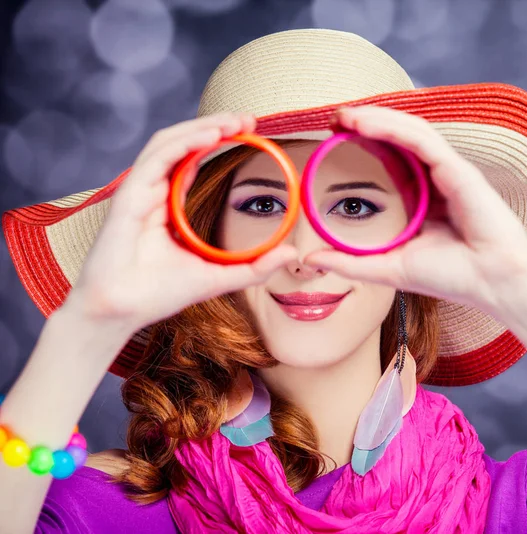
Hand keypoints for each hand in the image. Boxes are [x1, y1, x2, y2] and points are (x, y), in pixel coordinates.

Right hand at [67, 113, 297, 331]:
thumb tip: (293, 254)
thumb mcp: (219, 277)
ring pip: (170, 143)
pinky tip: (211, 134)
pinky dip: (185, 141)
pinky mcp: (129, 194)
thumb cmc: (160, 295)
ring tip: (234, 121)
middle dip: (216, 126)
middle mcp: (153, 193)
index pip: (193, 162)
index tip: (253, 134)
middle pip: (184, 145)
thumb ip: (255, 267)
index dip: (219, 143)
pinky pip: (158, 157)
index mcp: (168, 207)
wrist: (122, 311)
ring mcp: (140, 191)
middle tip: (249, 120)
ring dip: (202, 127)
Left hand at [305, 106, 526, 313]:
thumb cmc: (450, 277)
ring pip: (409, 131)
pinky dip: (392, 127)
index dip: (364, 145)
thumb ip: (349, 263)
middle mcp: (435, 178)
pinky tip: (365, 122)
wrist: (492, 284)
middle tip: (333, 118)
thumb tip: (310, 259)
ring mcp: (448, 171)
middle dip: (365, 123)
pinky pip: (421, 140)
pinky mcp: (458, 169)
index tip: (331, 139)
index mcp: (423, 197)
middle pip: (398, 138)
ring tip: (344, 114)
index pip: (391, 159)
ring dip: (375, 117)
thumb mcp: (388, 269)